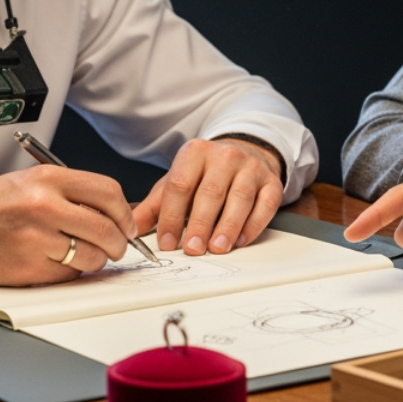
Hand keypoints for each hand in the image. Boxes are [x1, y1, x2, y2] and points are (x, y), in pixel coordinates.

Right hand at [0, 164, 137, 284]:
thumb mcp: (30, 183)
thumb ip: (70, 193)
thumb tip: (113, 214)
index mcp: (47, 179)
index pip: (108, 193)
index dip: (124, 213)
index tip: (126, 225)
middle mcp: (44, 205)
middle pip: (107, 229)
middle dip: (118, 243)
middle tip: (115, 247)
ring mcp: (36, 238)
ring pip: (92, 256)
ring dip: (94, 260)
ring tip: (78, 254)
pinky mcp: (28, 267)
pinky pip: (68, 274)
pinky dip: (68, 272)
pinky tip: (50, 261)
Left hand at [132, 137, 283, 254]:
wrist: (243, 154)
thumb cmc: (205, 174)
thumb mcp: (176, 183)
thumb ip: (154, 207)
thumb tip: (131, 230)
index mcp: (195, 152)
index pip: (180, 185)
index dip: (171, 216)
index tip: (167, 242)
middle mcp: (225, 156)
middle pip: (211, 192)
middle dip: (200, 224)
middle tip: (193, 249)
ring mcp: (251, 167)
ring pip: (240, 198)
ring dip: (227, 226)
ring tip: (217, 248)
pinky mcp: (271, 181)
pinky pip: (265, 204)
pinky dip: (253, 225)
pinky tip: (240, 240)